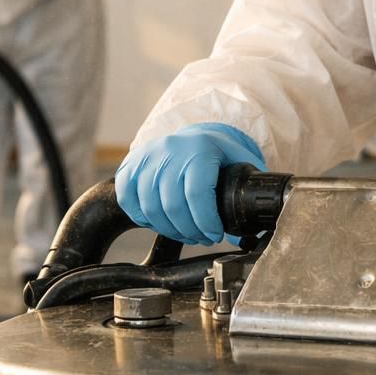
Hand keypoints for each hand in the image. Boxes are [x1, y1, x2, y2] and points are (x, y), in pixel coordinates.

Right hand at [115, 123, 265, 243]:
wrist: (193, 136)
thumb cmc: (218, 154)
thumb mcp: (240, 163)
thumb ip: (247, 191)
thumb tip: (243, 232)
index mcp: (199, 148)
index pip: (197, 193)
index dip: (206, 222)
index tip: (214, 235)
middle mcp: (169, 149)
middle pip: (172, 205)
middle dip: (190, 230)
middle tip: (202, 238)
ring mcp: (145, 157)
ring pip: (150, 207)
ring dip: (169, 229)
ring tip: (186, 234)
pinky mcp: (129, 166)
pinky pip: (128, 200)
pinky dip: (143, 218)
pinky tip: (161, 222)